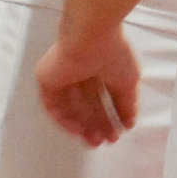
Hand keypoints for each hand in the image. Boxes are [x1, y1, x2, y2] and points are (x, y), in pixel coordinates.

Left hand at [37, 22, 139, 145]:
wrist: (90, 36)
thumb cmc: (112, 52)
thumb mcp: (128, 82)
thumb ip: (127, 105)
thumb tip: (129, 124)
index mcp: (98, 68)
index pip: (101, 99)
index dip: (109, 118)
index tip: (116, 134)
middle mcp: (80, 72)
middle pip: (85, 106)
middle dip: (95, 125)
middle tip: (103, 141)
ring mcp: (62, 76)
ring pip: (70, 108)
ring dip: (81, 126)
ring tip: (93, 141)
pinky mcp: (47, 79)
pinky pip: (52, 105)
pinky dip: (64, 120)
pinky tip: (76, 132)